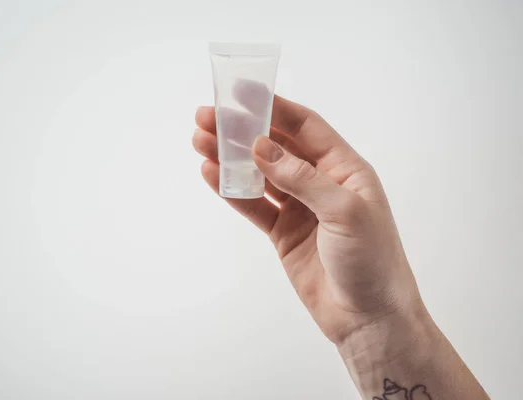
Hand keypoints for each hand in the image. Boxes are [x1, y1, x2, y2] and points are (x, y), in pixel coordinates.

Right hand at [193, 91, 424, 344]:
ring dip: (231, 157)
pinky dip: (232, 190)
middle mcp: (320, 182)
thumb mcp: (343, 211)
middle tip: (207, 117)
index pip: (304, 126)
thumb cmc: (372, 261)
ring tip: (200, 141)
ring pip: (259, 174)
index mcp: (344, 168)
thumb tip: (261, 147)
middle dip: (242, 130)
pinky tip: (212, 174)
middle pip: (275, 147)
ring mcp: (300, 208)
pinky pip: (254, 205)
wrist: (369, 318)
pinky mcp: (284, 232)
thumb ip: (300, 177)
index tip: (240, 92)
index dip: (273, 106)